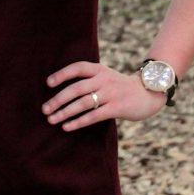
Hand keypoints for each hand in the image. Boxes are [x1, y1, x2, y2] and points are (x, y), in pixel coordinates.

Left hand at [43, 60, 165, 130]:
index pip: (77, 68)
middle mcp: (104, 79)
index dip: (62, 74)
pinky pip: (94, 115)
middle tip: (45, 109)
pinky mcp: (117, 108)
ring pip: (82, 103)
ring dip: (65, 112)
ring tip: (52, 120)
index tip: (48, 83)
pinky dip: (78, 122)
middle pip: (76, 88)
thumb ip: (89, 80)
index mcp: (99, 69)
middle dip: (58, 99)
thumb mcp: (106, 77)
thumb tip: (62, 92)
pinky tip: (67, 127)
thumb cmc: (121, 87)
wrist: (149, 93)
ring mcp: (111, 93)